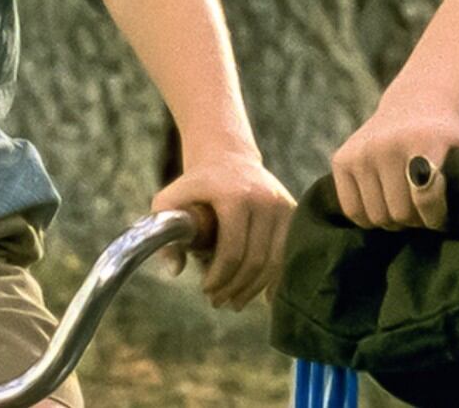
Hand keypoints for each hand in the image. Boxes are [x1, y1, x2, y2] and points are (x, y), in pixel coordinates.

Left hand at [150, 153, 294, 310]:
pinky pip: (289, 254)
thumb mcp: (169, 201)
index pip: (233, 251)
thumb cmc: (195, 184)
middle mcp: (265, 200)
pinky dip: (277, 279)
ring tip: (234, 301)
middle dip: (235, 287)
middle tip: (217, 301)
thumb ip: (165, 234)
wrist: (227, 157)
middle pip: (256, 261)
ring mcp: (283, 206)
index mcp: (236, 196)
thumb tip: (175, 270)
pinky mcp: (294, 212)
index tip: (205, 289)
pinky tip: (264, 297)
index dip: (219, 277)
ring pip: (275, 262)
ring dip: (254, 288)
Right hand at [331, 99, 458, 230]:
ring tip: (406, 210)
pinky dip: (368, 218)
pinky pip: (352, 210)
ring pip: (375, 217)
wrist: (414, 103)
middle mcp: (386, 144)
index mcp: (422, 141)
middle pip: (399, 215)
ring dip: (393, 222)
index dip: (437, 219)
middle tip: (424, 215)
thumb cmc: (448, 136)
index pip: (425, 201)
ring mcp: (360, 152)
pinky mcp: (341, 159)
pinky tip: (384, 204)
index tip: (443, 220)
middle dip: (415, 222)